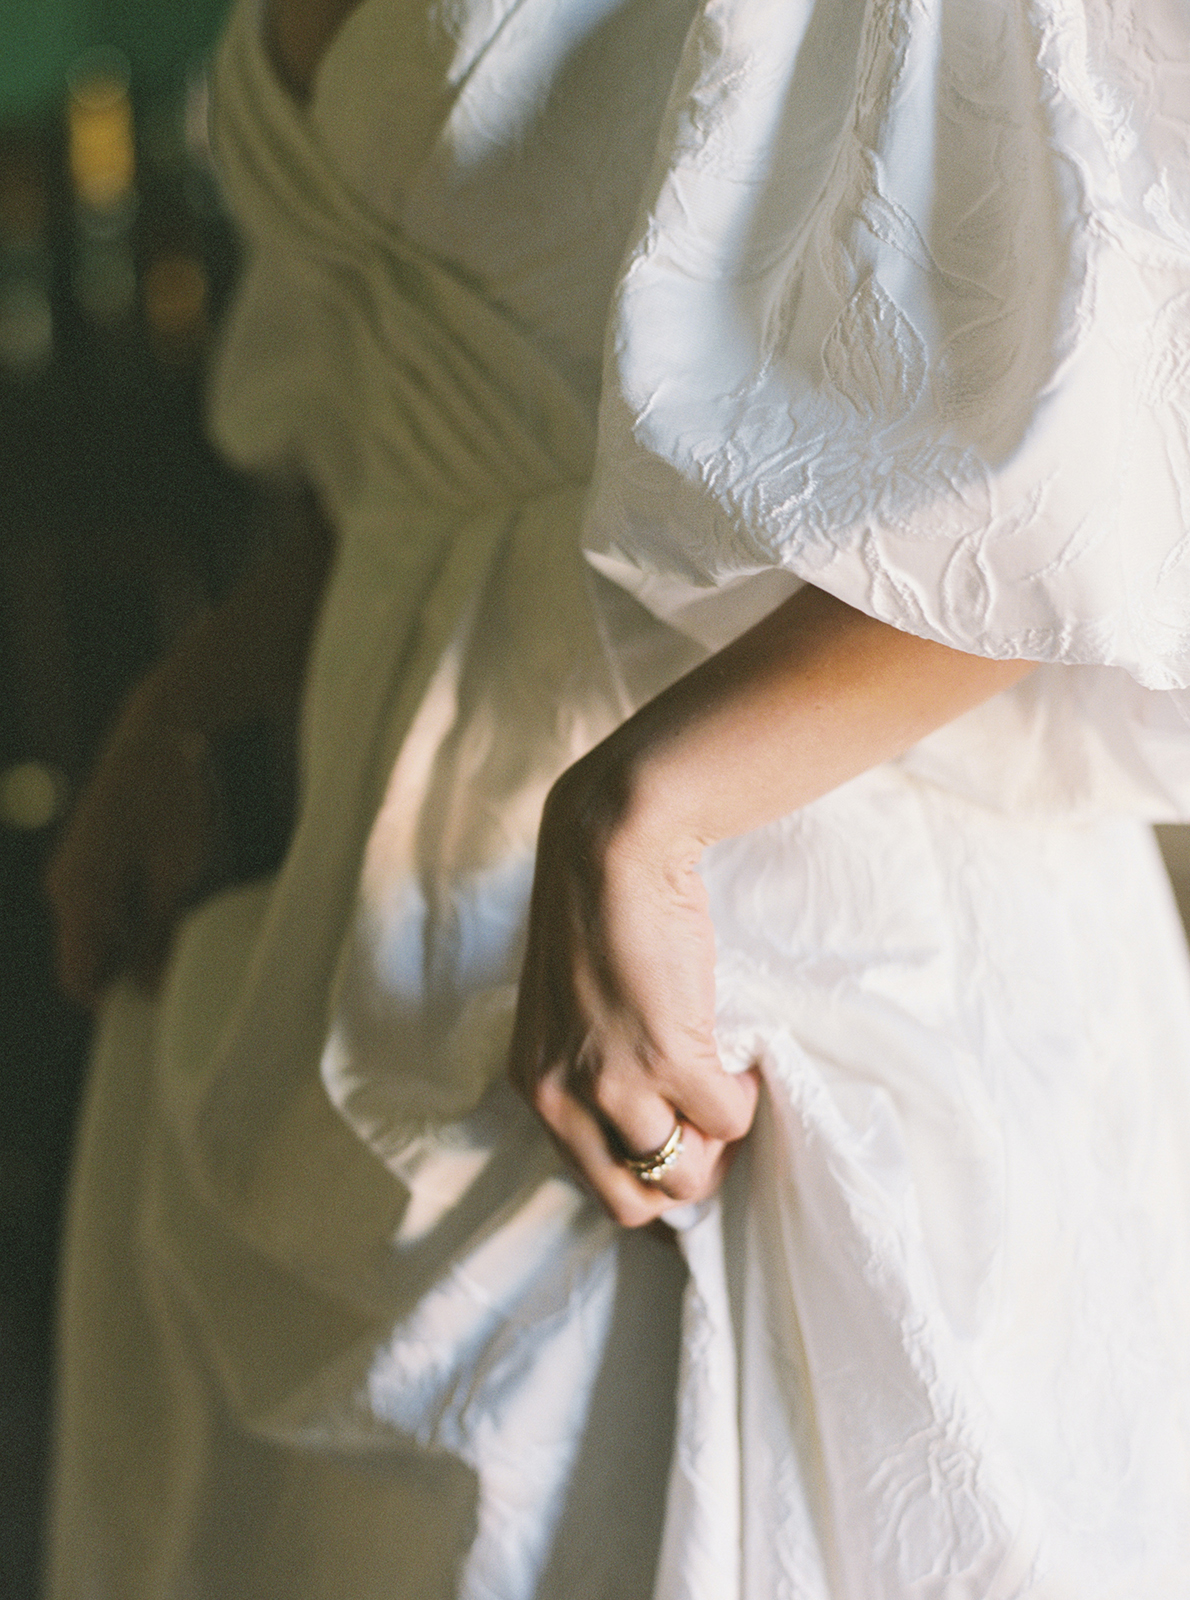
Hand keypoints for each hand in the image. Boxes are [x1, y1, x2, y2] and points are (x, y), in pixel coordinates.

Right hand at [45, 682, 221, 1008]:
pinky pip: (103, 910)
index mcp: (78, 895)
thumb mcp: (178, 871)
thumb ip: (161, 933)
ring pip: (98, 936)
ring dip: (133, 946)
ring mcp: (71, 873)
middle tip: (179, 974)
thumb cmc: (172, 800)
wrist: (157, 736)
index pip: (79, 979)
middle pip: (88, 960)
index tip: (158, 1012)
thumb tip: (152, 989)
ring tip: (181, 934)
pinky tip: (170, 908)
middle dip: (127, 975)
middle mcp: (63, 888)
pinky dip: (131, 920)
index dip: (114, 1003)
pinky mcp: (87, 862)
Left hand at [509, 751, 758, 1226]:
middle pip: (632, 1200)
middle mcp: (563, 1095)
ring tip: (722, 1087)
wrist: (613, 846)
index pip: (590, 1181)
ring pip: (683, 1177)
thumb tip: (648, 1115)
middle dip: (679, 1174)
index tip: (676, 1147)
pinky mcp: (669, 1058)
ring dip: (715, 1141)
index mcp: (535, 1084)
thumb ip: (589, 1063)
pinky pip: (727, 1119)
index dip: (644, 1174)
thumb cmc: (597, 911)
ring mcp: (614, 1082)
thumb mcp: (567, 1007)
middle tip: (704, 1122)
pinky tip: (739, 1057)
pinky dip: (745, 1097)